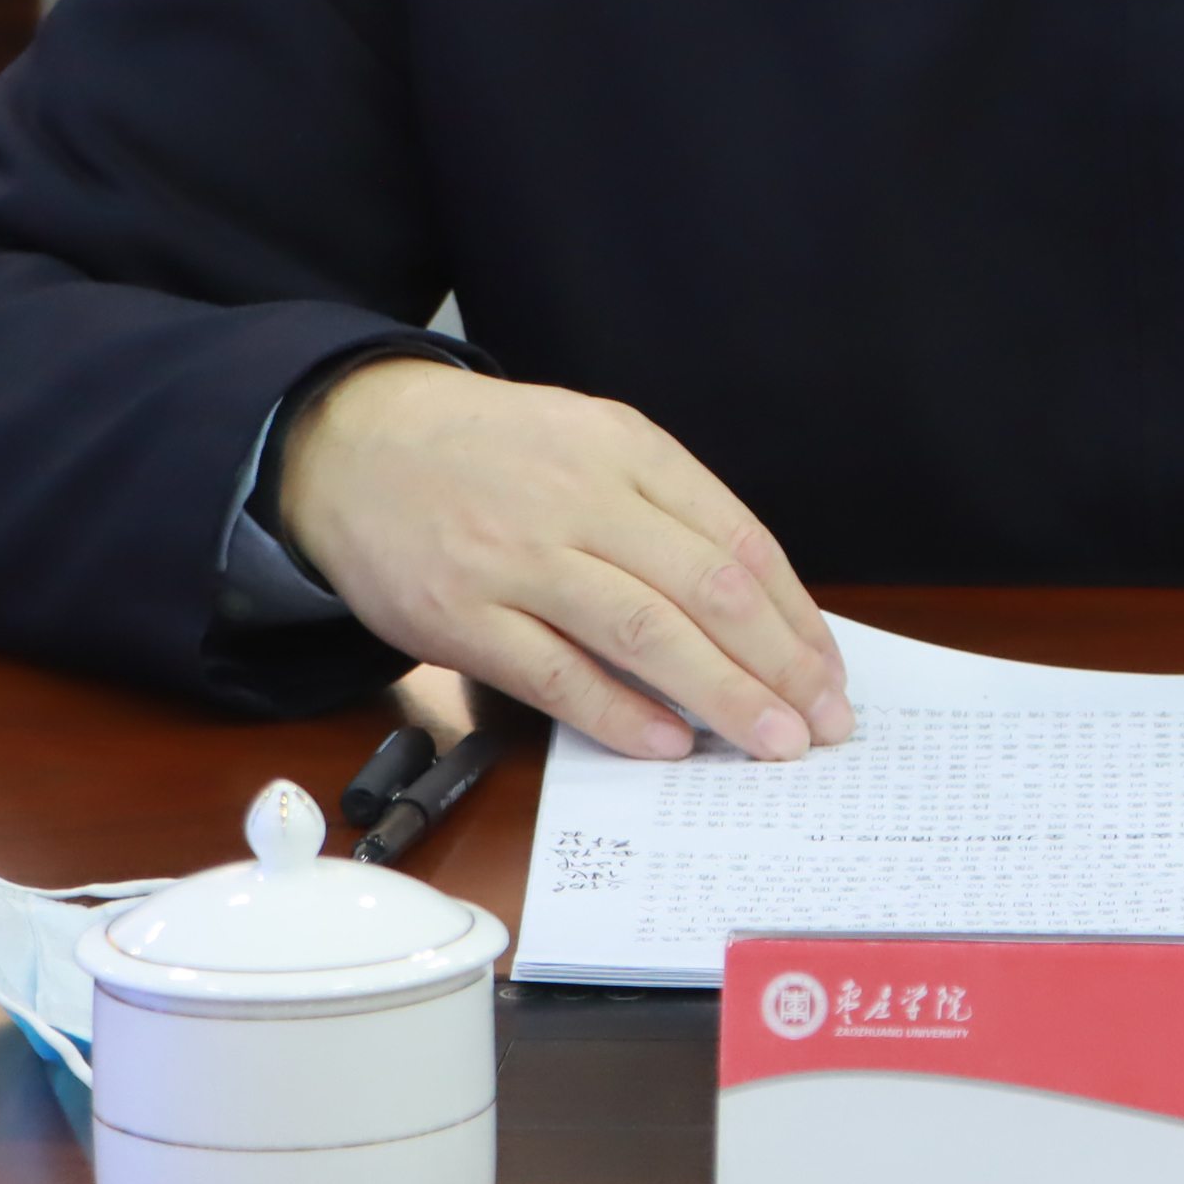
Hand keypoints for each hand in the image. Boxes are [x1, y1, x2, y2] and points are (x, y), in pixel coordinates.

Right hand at [281, 357, 854, 764]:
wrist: (356, 445)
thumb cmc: (491, 455)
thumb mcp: (589, 441)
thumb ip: (665, 510)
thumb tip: (755, 606)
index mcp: (626, 451)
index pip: (737, 540)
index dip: (794, 615)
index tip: (828, 669)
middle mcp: (581, 500)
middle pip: (707, 589)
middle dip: (778, 664)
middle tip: (822, 722)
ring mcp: (520, 560)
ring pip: (645, 633)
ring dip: (721, 695)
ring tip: (771, 741)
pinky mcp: (463, 617)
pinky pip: (556, 675)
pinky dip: (619, 714)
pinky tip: (669, 742)